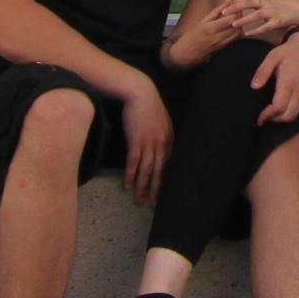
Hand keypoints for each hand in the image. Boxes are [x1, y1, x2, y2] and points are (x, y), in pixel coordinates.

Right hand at [116, 76, 171, 204]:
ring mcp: (149, 142)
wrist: (140, 92)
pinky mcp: (136, 140)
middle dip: (155, 189)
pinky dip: (131, 174)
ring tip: (139, 201)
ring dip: (142, 186)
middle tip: (153, 205)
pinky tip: (128, 185)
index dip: (164, 179)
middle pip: (159, 171)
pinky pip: (134, 161)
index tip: (162, 192)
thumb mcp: (161, 121)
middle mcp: (161, 143)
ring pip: (146, 170)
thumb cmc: (149, 105)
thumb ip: (162, 135)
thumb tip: (160, 147)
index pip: (168, 164)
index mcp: (169, 139)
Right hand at [162, 0, 243, 65]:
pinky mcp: (224, 49)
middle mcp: (217, 37)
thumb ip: (217, 11)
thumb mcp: (202, 21)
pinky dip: (237, 32)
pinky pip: (235, 40)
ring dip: (239, 25)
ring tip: (235, 19)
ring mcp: (221, 45)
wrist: (186, 54)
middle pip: (237, 26)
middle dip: (240, 17)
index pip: (230, 19)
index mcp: (210, 28)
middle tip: (237, 11)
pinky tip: (233, 28)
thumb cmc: (192, 36)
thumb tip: (229, 0)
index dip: (236, 11)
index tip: (235, 6)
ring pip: (238, 34)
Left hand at [222, 0, 298, 39]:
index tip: (224, 4)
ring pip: (256, 14)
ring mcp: (274, 11)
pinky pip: (266, 26)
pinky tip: (248, 34)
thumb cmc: (289, 5)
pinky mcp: (279, 20)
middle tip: (222, 13)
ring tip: (233, 24)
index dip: (235, 0)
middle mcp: (268, 2)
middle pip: (248, 3)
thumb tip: (250, 0)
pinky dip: (256, 30)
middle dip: (234, 7)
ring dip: (244, 19)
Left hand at [252, 30, 298, 123]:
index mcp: (288, 82)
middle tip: (262, 118)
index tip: (258, 117)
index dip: (267, 115)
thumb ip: (263, 71)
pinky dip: (288, 114)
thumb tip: (254, 86)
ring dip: (281, 118)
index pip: (279, 106)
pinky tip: (279, 109)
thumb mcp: (272, 56)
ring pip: (294, 115)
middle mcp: (298, 90)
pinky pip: (298, 110)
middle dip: (274, 120)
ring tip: (269, 115)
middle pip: (288, 115)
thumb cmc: (287, 52)